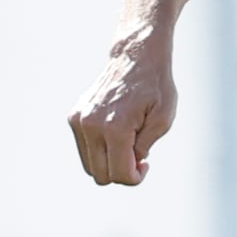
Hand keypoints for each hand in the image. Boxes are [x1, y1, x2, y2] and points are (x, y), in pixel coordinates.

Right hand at [69, 39, 175, 186]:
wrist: (135, 58)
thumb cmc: (155, 88)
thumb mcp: (163, 120)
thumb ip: (144, 147)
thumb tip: (129, 164)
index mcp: (114, 127)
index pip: (119, 174)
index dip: (135, 178)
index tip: (146, 164)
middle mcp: (90, 125)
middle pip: (100, 175)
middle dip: (121, 173)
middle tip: (139, 157)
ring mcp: (78, 121)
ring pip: (89, 166)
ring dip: (109, 163)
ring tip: (129, 145)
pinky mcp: (73, 117)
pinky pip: (84, 149)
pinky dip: (100, 150)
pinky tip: (116, 136)